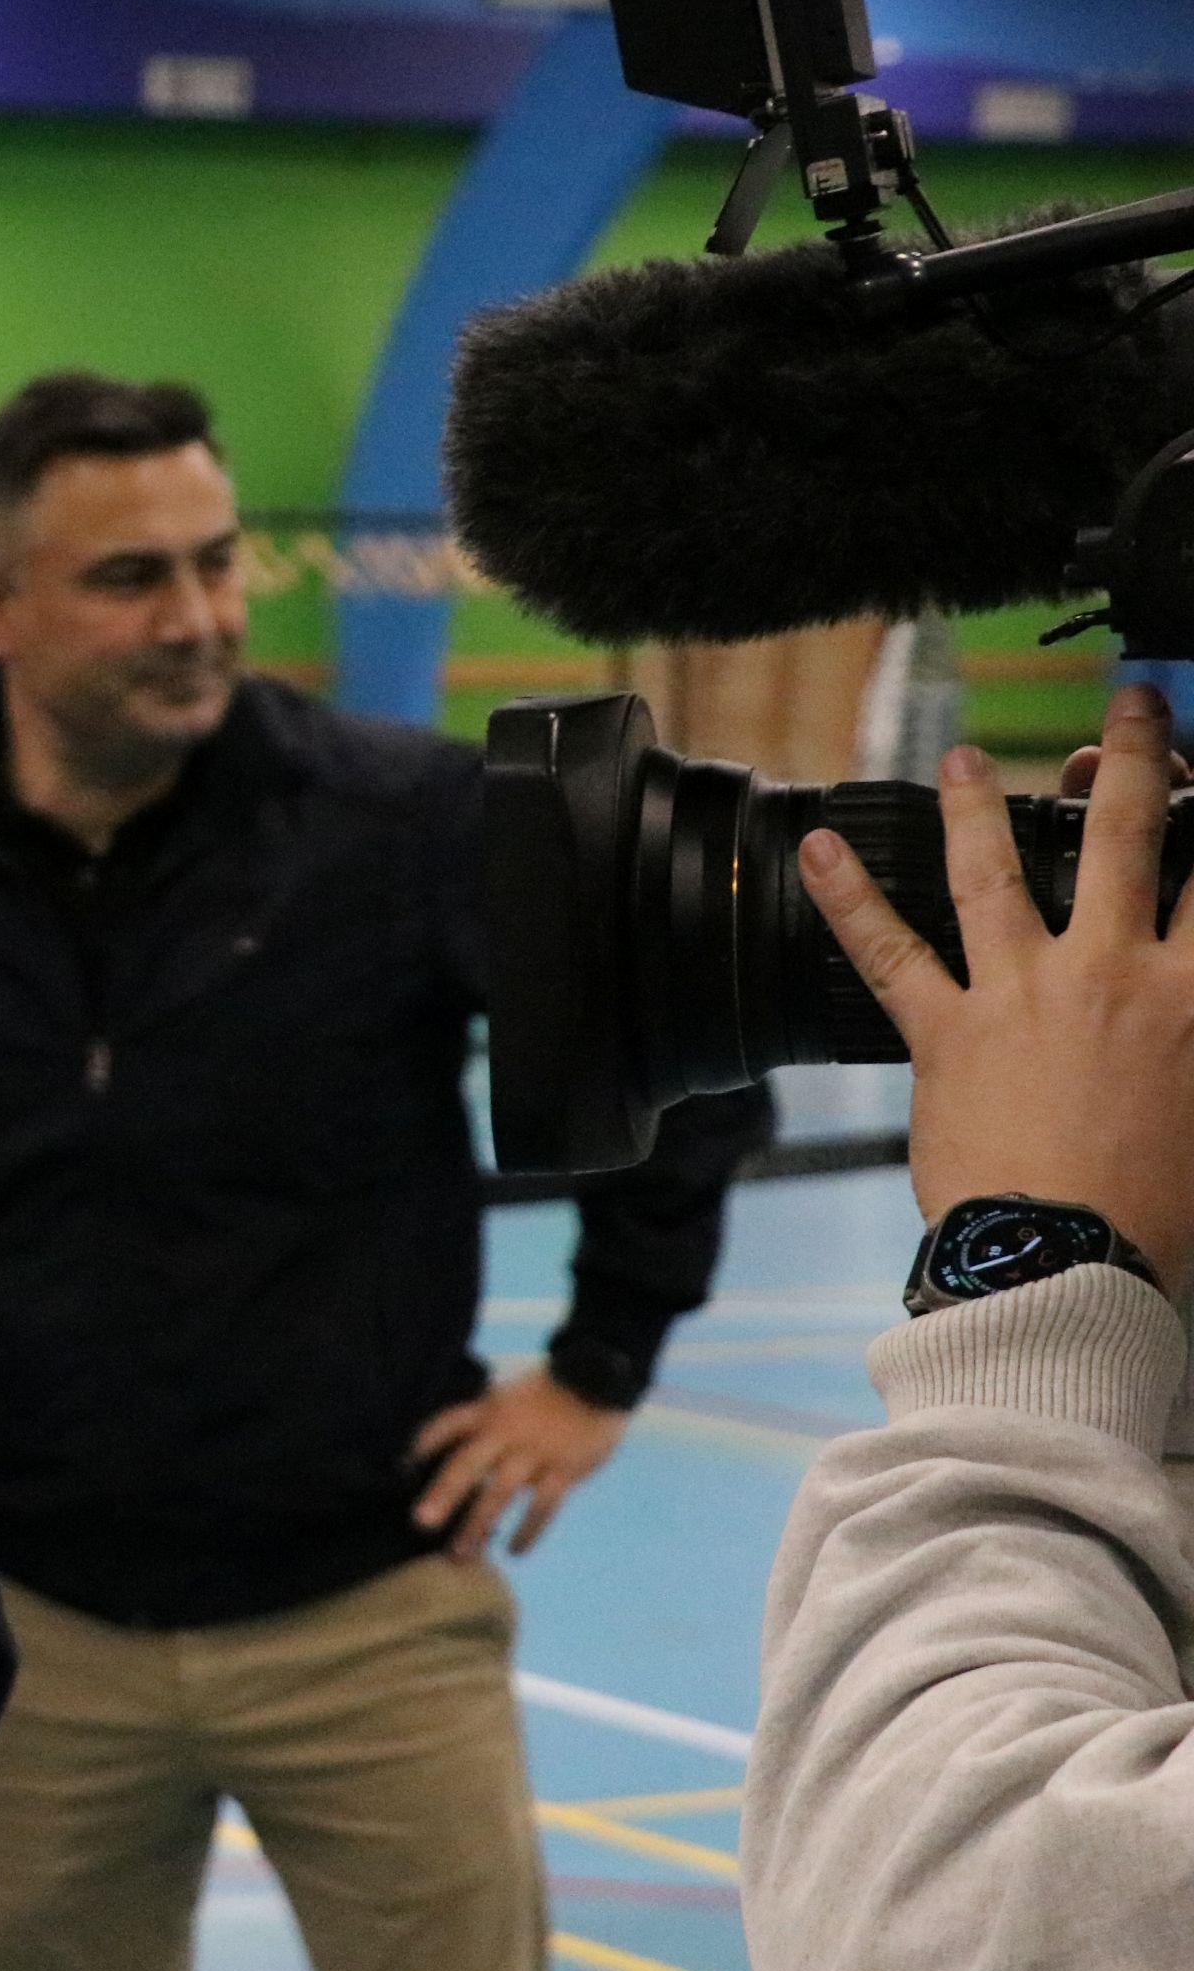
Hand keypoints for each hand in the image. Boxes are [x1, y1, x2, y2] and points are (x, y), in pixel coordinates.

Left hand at [409, 1367, 629, 1558]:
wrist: (597, 1379)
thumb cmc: (545, 1394)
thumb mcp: (506, 1396)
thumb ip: (482, 1422)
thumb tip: (453, 1453)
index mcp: (488, 1411)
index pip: (447, 1425)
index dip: (423, 1445)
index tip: (403, 1468)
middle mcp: (506, 1432)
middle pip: (467, 1464)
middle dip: (443, 1495)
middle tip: (421, 1523)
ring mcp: (535, 1453)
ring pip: (500, 1493)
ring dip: (480, 1525)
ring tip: (461, 1555)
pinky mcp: (565, 1470)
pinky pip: (543, 1507)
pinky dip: (528, 1531)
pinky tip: (515, 1551)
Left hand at [801, 690, 1193, 1287]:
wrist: (1072, 1265)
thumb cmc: (1162, 1213)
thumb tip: (1188, 1007)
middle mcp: (1118, 972)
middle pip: (1130, 836)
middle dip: (1136, 755)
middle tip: (1130, 705)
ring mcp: (1026, 995)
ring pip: (998, 870)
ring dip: (978, 801)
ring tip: (962, 754)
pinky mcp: (946, 1033)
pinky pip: (887, 952)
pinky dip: (845, 897)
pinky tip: (813, 847)